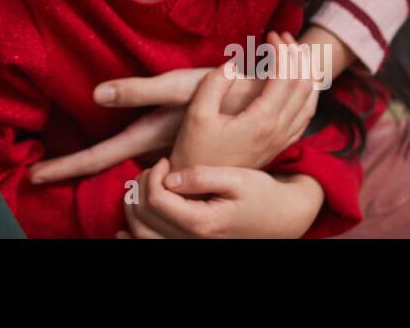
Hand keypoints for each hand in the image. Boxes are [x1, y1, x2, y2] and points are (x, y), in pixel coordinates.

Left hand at [29, 67, 262, 183]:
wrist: (271, 100)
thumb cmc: (218, 90)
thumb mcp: (177, 88)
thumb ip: (137, 91)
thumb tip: (97, 94)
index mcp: (147, 139)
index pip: (99, 158)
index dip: (66, 167)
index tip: (35, 176)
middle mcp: (154, 151)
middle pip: (104, 164)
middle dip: (71, 169)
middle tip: (37, 176)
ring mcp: (167, 152)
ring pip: (123, 164)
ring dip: (95, 166)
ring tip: (61, 169)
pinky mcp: (180, 148)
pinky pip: (144, 159)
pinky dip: (125, 162)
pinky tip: (114, 160)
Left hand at [120, 158, 323, 238]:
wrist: (282, 218)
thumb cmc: (262, 195)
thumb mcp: (237, 178)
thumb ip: (201, 176)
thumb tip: (169, 177)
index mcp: (202, 223)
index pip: (156, 199)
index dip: (153, 175)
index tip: (166, 161)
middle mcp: (192, 242)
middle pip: (142, 217)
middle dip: (140, 187)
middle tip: (155, 170)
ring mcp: (190, 247)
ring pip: (141, 233)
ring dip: (134, 207)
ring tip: (147, 186)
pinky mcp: (190, 246)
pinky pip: (152, 246)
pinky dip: (135, 235)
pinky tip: (126, 227)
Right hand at [171, 33, 318, 170]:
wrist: (202, 189)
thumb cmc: (195, 150)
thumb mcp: (197, 113)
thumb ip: (215, 83)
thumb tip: (232, 63)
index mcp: (263, 120)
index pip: (286, 76)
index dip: (283, 50)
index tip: (271, 34)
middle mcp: (279, 130)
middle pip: (304, 84)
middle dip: (297, 55)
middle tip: (282, 36)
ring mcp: (282, 139)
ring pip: (310, 100)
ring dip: (306, 72)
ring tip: (295, 52)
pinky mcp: (279, 145)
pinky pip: (306, 115)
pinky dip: (308, 93)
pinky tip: (298, 84)